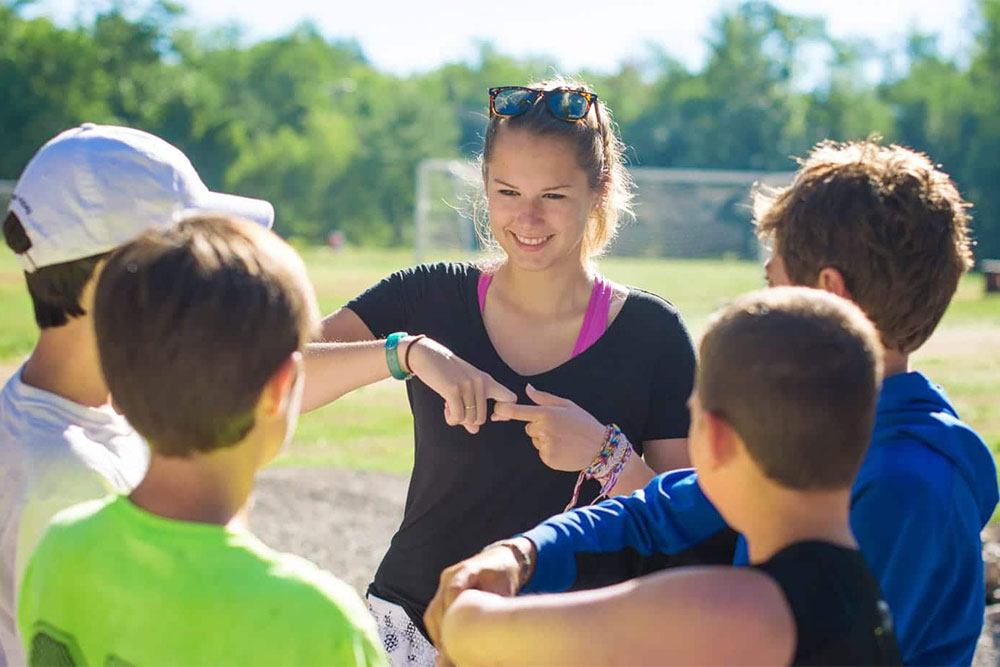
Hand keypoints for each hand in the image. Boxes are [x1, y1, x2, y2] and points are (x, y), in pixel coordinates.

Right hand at [406, 337, 516, 433]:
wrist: (428, 355)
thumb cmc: (446, 373)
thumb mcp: (463, 389)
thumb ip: (471, 409)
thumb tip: (474, 430)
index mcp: (487, 380)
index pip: (511, 399)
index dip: (505, 413)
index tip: (493, 416)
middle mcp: (481, 382)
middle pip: (481, 418)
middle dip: (467, 420)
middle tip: (456, 411)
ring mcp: (468, 385)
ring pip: (469, 419)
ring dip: (457, 419)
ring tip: (449, 408)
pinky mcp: (453, 389)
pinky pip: (458, 417)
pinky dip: (451, 419)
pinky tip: (445, 409)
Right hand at [424, 544, 524, 648]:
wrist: (500, 562)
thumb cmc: (504, 575)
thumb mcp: (504, 591)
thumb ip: (494, 609)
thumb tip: (490, 636)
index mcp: (466, 570)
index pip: (453, 591)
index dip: (454, 614)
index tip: (458, 637)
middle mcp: (449, 575)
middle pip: (438, 607)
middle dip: (445, 632)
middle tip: (452, 653)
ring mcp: (443, 584)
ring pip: (432, 613)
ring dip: (438, 634)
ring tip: (448, 653)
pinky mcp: (441, 593)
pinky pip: (433, 614)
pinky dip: (438, 630)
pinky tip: (446, 644)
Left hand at [491, 384, 606, 470]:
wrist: (600, 448)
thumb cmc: (584, 423)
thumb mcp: (567, 405)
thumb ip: (544, 398)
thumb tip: (527, 389)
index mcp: (547, 414)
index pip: (518, 411)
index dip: (504, 410)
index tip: (496, 410)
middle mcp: (543, 430)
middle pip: (528, 428)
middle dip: (539, 427)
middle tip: (558, 428)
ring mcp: (545, 445)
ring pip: (535, 441)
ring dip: (544, 440)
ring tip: (563, 439)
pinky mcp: (548, 459)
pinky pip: (541, 453)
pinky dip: (549, 451)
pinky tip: (564, 448)